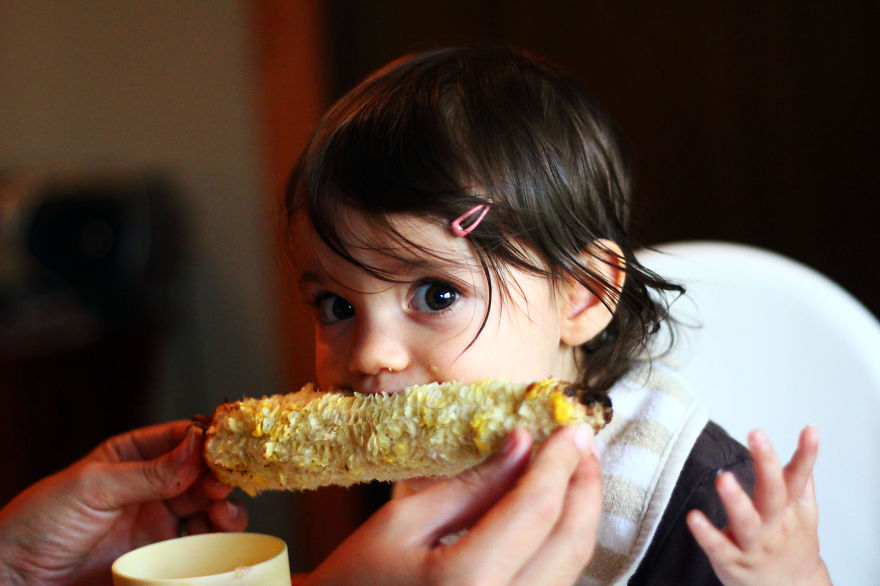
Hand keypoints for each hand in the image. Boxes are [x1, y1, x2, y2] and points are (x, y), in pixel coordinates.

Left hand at [0, 421, 247, 585]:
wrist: (15, 582)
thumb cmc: (38, 525)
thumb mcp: (92, 487)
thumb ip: (148, 471)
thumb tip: (196, 445)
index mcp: (131, 457)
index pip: (180, 438)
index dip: (206, 439)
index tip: (225, 445)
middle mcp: (150, 488)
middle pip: (201, 474)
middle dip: (220, 475)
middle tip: (224, 483)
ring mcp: (157, 524)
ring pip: (208, 509)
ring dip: (225, 507)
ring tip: (224, 514)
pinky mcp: (161, 559)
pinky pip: (199, 546)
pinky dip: (217, 540)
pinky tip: (219, 538)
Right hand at [297, 424, 601, 585]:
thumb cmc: (355, 581)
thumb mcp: (403, 522)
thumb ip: (471, 486)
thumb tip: (523, 444)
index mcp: (467, 583)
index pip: (535, 510)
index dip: (558, 462)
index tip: (571, 427)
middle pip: (570, 542)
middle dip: (584, 485)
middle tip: (582, 443)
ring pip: (573, 568)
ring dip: (579, 514)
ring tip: (573, 470)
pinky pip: (555, 585)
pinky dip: (562, 545)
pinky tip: (554, 513)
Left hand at [687, 426, 831, 585]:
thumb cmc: (791, 546)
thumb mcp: (803, 515)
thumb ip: (801, 480)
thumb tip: (809, 440)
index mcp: (791, 510)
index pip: (799, 477)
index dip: (806, 454)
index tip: (809, 428)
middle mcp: (775, 525)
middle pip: (773, 493)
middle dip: (766, 463)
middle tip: (757, 435)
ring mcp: (754, 545)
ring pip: (747, 522)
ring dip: (736, 500)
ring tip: (724, 478)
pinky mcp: (732, 561)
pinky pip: (718, 547)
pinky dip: (706, 533)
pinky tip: (693, 517)